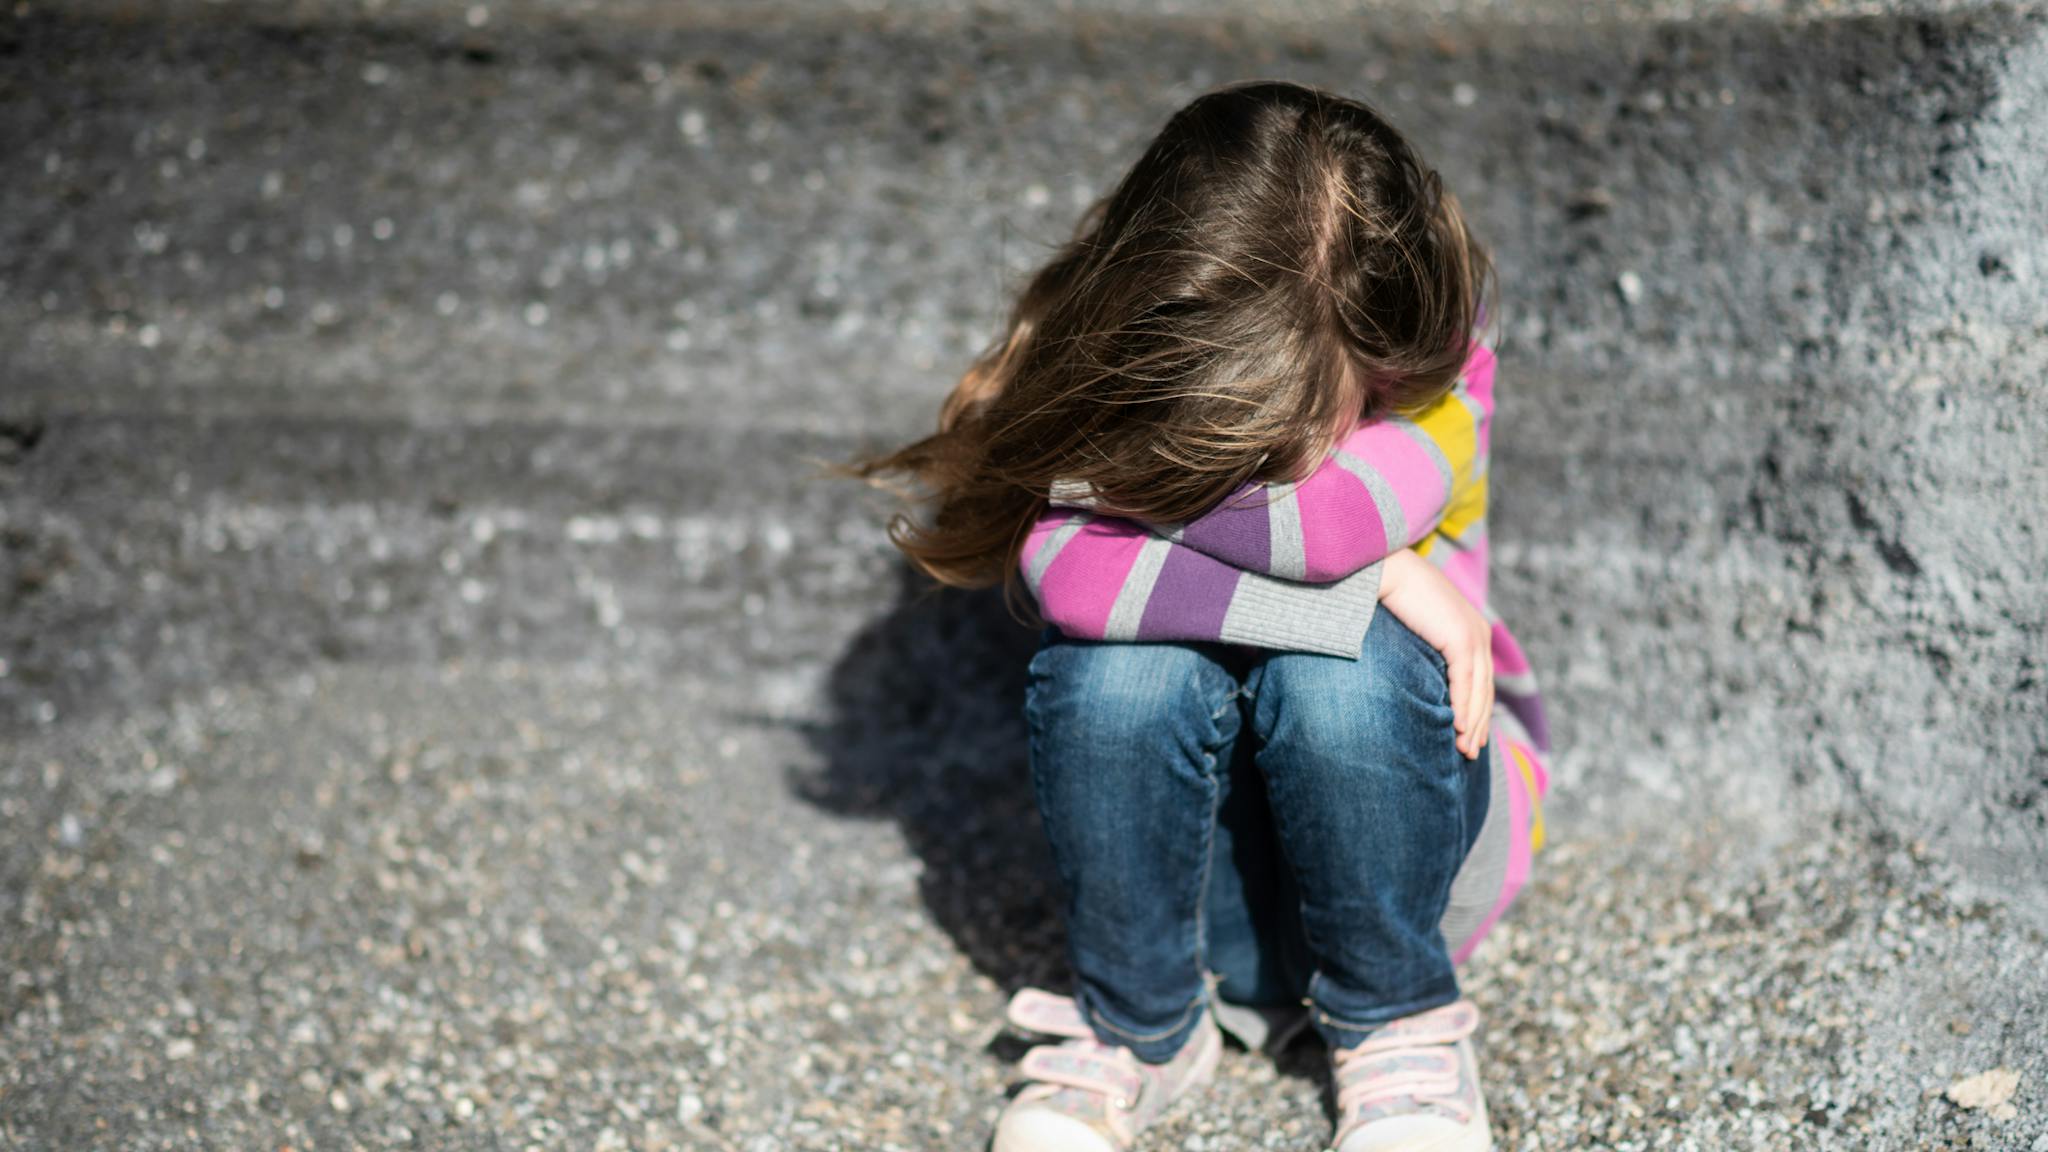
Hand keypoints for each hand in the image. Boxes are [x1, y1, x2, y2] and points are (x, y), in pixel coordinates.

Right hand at [1376, 549, 1493, 759]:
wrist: (1386, 571)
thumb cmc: (1392, 596)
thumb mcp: (1417, 626)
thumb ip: (1426, 647)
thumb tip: (1418, 675)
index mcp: (1473, 629)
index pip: (1481, 678)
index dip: (1478, 709)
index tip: (1470, 735)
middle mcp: (1479, 633)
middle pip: (1485, 689)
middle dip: (1480, 723)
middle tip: (1471, 753)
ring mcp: (1473, 636)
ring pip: (1479, 690)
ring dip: (1473, 723)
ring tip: (1465, 749)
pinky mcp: (1460, 640)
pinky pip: (1465, 683)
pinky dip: (1463, 708)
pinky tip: (1459, 729)